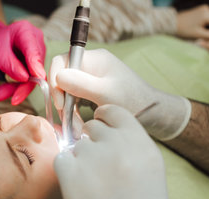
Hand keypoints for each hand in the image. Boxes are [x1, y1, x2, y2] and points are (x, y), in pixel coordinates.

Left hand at [0, 18, 45, 104]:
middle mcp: (35, 41)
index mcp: (26, 31)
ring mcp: (37, 54)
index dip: (36, 66)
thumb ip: (10, 65)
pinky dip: (16, 88)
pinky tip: (3, 91)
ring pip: (33, 78)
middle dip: (23, 86)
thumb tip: (25, 78)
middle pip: (35, 68)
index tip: (38, 78)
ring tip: (0, 93)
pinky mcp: (35, 65)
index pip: (33, 51)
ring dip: (17, 89)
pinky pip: (29, 80)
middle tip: (13, 99)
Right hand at [49, 49, 190, 140]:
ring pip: (67, 92)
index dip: (55, 80)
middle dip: (62, 101)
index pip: (62, 61)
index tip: (61, 103)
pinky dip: (74, 114)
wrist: (153, 115)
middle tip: (68, 122)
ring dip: (68, 111)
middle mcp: (91, 66)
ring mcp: (91, 79)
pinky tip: (80, 127)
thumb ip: (81, 84)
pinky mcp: (92, 93)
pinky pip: (74, 101)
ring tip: (76, 129)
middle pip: (62, 78)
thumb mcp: (106, 94)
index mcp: (94, 59)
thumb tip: (58, 77)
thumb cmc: (134, 101)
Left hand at [54, 105, 185, 198]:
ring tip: (95, 187)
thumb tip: (104, 131)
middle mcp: (118, 147)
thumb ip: (130, 146)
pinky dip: (67, 172)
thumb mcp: (150, 171)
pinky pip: (61, 160)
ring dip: (81, 160)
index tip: (100, 128)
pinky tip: (82, 190)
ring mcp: (94, 160)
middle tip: (98, 166)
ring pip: (76, 146)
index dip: (104, 119)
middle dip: (92, 141)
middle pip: (92, 126)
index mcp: (142, 144)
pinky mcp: (71, 177)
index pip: (114, 111)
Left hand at [176, 4, 208, 43]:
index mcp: (207, 14)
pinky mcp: (201, 9)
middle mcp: (207, 9)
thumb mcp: (200, 35)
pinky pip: (207, 18)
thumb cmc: (184, 30)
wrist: (172, 23)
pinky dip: (206, 25)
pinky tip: (201, 30)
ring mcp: (204, 8)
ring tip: (204, 36)